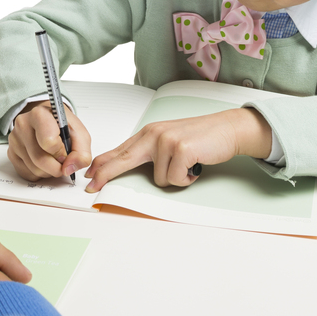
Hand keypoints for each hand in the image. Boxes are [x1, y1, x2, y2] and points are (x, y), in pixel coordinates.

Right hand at [8, 101, 91, 181]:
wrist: (46, 118)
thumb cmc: (61, 124)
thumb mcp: (78, 132)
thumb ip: (81, 151)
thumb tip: (69, 168)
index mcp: (39, 114)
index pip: (49, 142)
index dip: (61, 153)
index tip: (66, 151)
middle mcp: (23, 125)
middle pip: (40, 160)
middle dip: (57, 167)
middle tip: (63, 161)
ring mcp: (15, 140)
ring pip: (34, 169)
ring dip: (49, 171)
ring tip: (54, 159)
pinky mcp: (11, 153)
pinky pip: (27, 174)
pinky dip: (39, 173)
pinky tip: (43, 161)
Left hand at [84, 107, 271, 191]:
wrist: (226, 128)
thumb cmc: (199, 137)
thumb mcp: (168, 141)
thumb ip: (149, 152)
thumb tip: (129, 167)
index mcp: (149, 133)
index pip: (120, 150)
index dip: (103, 164)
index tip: (90, 177)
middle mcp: (154, 134)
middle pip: (123, 159)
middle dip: (106, 175)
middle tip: (92, 187)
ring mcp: (167, 141)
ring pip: (158, 179)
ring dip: (175, 178)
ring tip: (187, 166)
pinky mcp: (181, 149)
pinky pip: (175, 179)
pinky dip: (187, 179)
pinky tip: (194, 166)